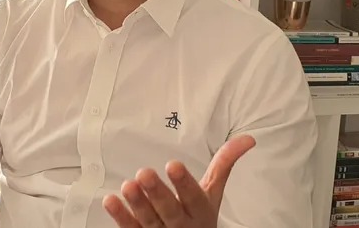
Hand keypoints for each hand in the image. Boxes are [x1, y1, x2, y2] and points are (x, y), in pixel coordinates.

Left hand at [102, 134, 255, 226]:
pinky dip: (121, 216)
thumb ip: (224, 165)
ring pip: (149, 220)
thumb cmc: (199, 217)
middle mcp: (181, 225)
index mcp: (200, 211)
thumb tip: (247, 139)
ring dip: (138, 203)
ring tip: (127, 185)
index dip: (183, 182)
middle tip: (144, 173)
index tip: (173, 164)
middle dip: (158, 193)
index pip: (193, 196)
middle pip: (170, 210)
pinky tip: (111, 201)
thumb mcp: (213, 193)